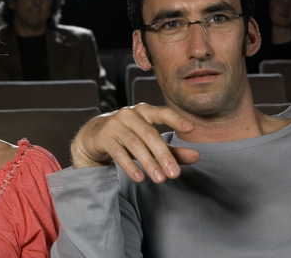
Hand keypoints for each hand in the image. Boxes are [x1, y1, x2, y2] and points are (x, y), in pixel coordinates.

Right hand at [70, 103, 200, 182]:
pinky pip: (118, 152)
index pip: (163, 113)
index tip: (191, 128)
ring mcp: (115, 124)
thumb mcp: (150, 142)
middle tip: (175, 174)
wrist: (94, 136)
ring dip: (148, 162)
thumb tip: (197, 156)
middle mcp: (130, 114)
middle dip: (163, 155)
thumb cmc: (128, 136)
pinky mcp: (103, 137)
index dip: (176, 119)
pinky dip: (129, 166)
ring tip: (160, 179)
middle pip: (150, 134)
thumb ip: (173, 150)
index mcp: (145, 111)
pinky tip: (139, 178)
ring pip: (134, 144)